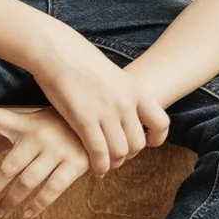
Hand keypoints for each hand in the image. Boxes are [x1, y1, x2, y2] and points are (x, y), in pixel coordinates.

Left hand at [0, 100, 90, 218]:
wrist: (100, 123)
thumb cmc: (54, 124)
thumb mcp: (28, 124)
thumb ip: (1, 137)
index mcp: (23, 123)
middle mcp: (37, 136)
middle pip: (7, 168)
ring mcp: (57, 150)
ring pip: (27, 183)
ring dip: (10, 202)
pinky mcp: (75, 164)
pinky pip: (52, 190)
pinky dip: (37, 205)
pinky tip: (26, 214)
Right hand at [27, 26, 170, 173]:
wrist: (56, 50)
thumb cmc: (79, 60)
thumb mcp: (113, 75)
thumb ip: (123, 95)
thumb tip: (126, 113)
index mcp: (135, 89)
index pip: (161, 123)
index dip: (156, 138)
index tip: (146, 143)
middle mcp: (125, 102)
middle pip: (138, 143)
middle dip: (128, 155)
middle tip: (116, 156)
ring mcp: (106, 111)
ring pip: (120, 152)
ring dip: (113, 163)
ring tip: (105, 164)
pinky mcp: (84, 119)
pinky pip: (99, 152)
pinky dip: (99, 165)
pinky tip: (94, 168)